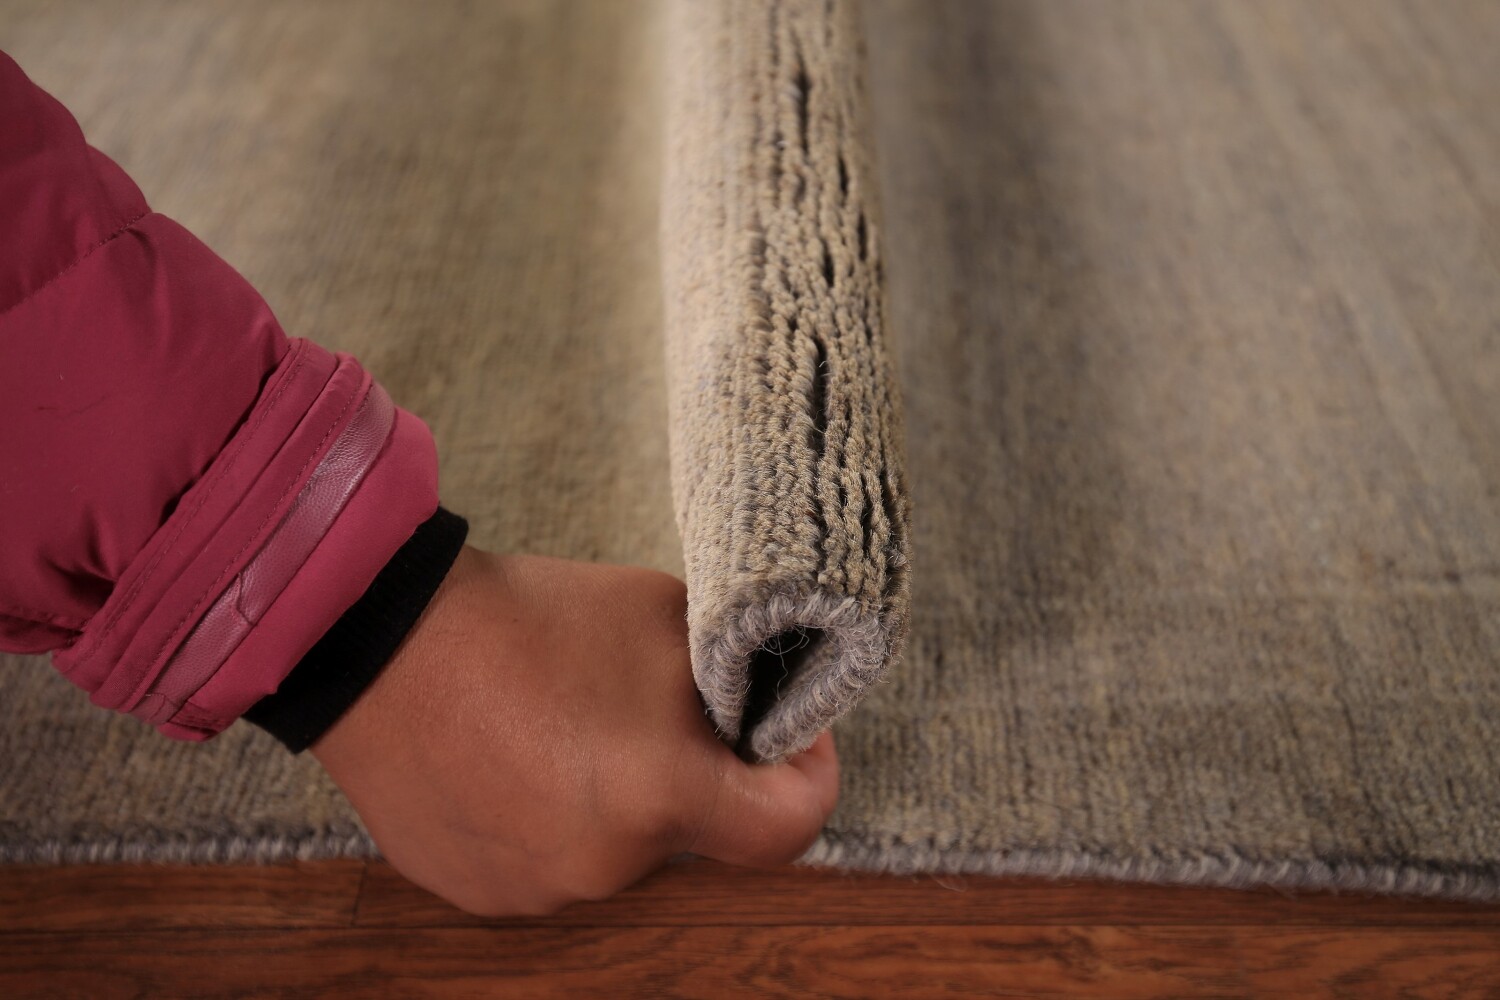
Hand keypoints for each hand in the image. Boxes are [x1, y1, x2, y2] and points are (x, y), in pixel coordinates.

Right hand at [310, 546, 838, 916]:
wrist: (378, 638)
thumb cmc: (527, 615)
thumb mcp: (660, 614)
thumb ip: (729, 675)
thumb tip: (756, 714)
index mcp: (661, 795)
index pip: (788, 828)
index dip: (808, 778)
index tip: (792, 739)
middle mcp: (605, 863)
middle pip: (691, 830)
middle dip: (689, 774)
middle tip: (646, 707)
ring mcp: (538, 887)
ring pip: (618, 847)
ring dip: (615, 798)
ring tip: (561, 723)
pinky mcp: (481, 890)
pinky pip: (550, 859)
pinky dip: (551, 817)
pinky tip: (513, 756)